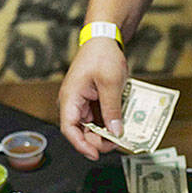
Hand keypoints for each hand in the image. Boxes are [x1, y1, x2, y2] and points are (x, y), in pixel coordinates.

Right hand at [58, 38, 127, 159]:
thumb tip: (115, 132)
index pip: (69, 129)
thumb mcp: (110, 83)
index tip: (95, 154)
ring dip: (105, 133)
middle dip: (98, 140)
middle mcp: (73, 103)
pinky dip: (109, 122)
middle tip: (117, 143)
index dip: (81, 145)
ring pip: (91, 127)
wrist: (104, 38)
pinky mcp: (92, 101)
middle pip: (81, 131)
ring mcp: (82, 102)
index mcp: (70, 98)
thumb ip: (112, 109)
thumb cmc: (102, 55)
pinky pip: (98, 117)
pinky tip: (121, 124)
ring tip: (122, 134)